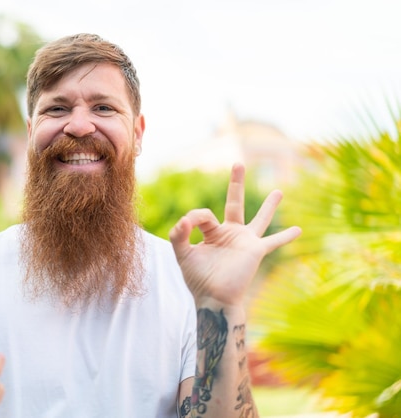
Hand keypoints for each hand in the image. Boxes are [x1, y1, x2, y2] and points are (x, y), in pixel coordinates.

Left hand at [169, 163, 300, 306]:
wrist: (214, 299)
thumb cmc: (198, 279)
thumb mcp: (183, 255)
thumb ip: (178, 236)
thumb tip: (182, 219)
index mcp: (211, 233)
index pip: (204, 215)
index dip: (193, 217)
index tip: (186, 225)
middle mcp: (230, 234)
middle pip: (235, 202)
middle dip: (236, 183)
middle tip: (238, 163)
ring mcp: (244, 241)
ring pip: (259, 219)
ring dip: (269, 206)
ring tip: (279, 191)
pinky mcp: (255, 250)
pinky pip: (273, 241)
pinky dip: (285, 236)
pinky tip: (299, 229)